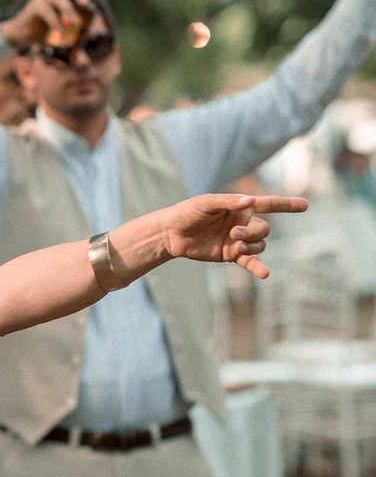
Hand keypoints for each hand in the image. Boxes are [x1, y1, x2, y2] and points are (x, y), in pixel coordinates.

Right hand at [0, 0, 99, 51]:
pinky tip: (60, 30)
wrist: (23, 35)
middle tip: (86, 4)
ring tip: (74, 23)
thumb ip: (77, 29)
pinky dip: (54, 21)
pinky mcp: (34, 7)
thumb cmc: (45, 29)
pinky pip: (45, 11)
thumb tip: (91, 35)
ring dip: (67, 9)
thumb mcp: (64, 27)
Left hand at [163, 193, 307, 277]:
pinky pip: (250, 262)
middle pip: (264, 229)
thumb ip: (228, 201)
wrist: (171, 233)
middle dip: (253, 233)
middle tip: (234, 234)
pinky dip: (258, 268)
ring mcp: (238, 240)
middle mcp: (243, 223)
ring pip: (259, 245)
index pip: (269, 204)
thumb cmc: (187, 212)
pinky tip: (265, 274)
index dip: (286, 204)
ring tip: (234, 246)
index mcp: (240, 207)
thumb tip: (250, 201)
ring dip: (251, 247)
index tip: (305, 205)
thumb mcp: (206, 203)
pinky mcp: (230, 255)